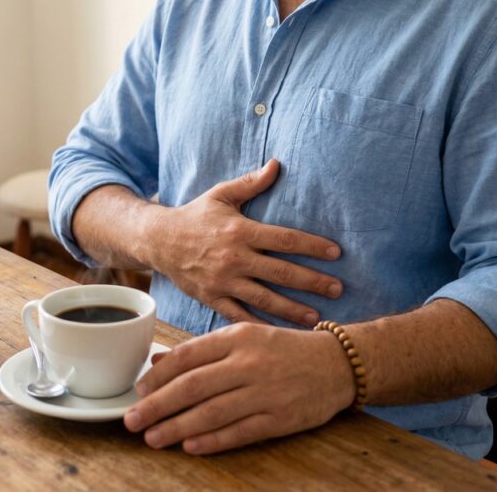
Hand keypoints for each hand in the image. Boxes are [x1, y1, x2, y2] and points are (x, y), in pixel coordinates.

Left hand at [123, 323, 355, 453]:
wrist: (337, 363)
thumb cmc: (283, 349)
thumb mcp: (244, 337)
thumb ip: (202, 350)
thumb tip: (157, 362)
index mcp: (237, 337)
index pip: (187, 356)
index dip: (158, 377)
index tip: (138, 391)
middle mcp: (249, 362)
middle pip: (193, 386)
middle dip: (157, 406)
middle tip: (132, 420)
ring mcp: (265, 391)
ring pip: (212, 412)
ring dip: (177, 427)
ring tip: (153, 438)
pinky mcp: (281, 418)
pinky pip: (240, 432)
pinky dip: (213, 440)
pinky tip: (190, 446)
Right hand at [143, 159, 341, 325]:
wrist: (158, 240)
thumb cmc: (195, 216)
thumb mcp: (221, 194)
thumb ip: (251, 183)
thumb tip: (277, 164)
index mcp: (240, 230)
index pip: (285, 239)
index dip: (313, 246)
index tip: (336, 254)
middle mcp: (234, 258)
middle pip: (282, 272)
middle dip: (313, 282)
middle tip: (338, 289)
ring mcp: (223, 281)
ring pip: (265, 299)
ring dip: (293, 309)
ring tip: (317, 318)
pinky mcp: (212, 298)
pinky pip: (239, 316)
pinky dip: (260, 325)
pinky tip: (280, 333)